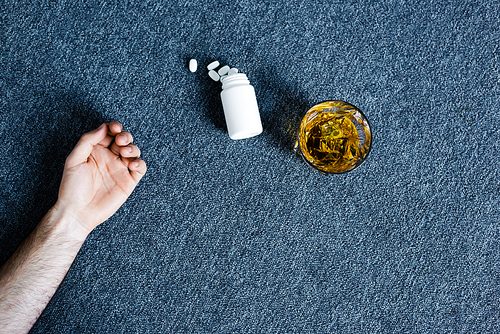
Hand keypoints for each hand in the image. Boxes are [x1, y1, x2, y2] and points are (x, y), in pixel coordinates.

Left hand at [54, 122, 146, 236]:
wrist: (78, 212)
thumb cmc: (72, 187)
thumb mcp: (74, 160)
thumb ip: (87, 141)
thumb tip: (103, 127)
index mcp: (96, 151)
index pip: (108, 133)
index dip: (114, 127)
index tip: (114, 127)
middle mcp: (109, 158)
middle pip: (124, 140)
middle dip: (125, 136)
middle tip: (120, 140)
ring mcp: (120, 169)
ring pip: (134, 152)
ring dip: (133, 147)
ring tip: (125, 151)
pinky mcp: (128, 181)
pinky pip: (140, 168)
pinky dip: (140, 163)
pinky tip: (133, 164)